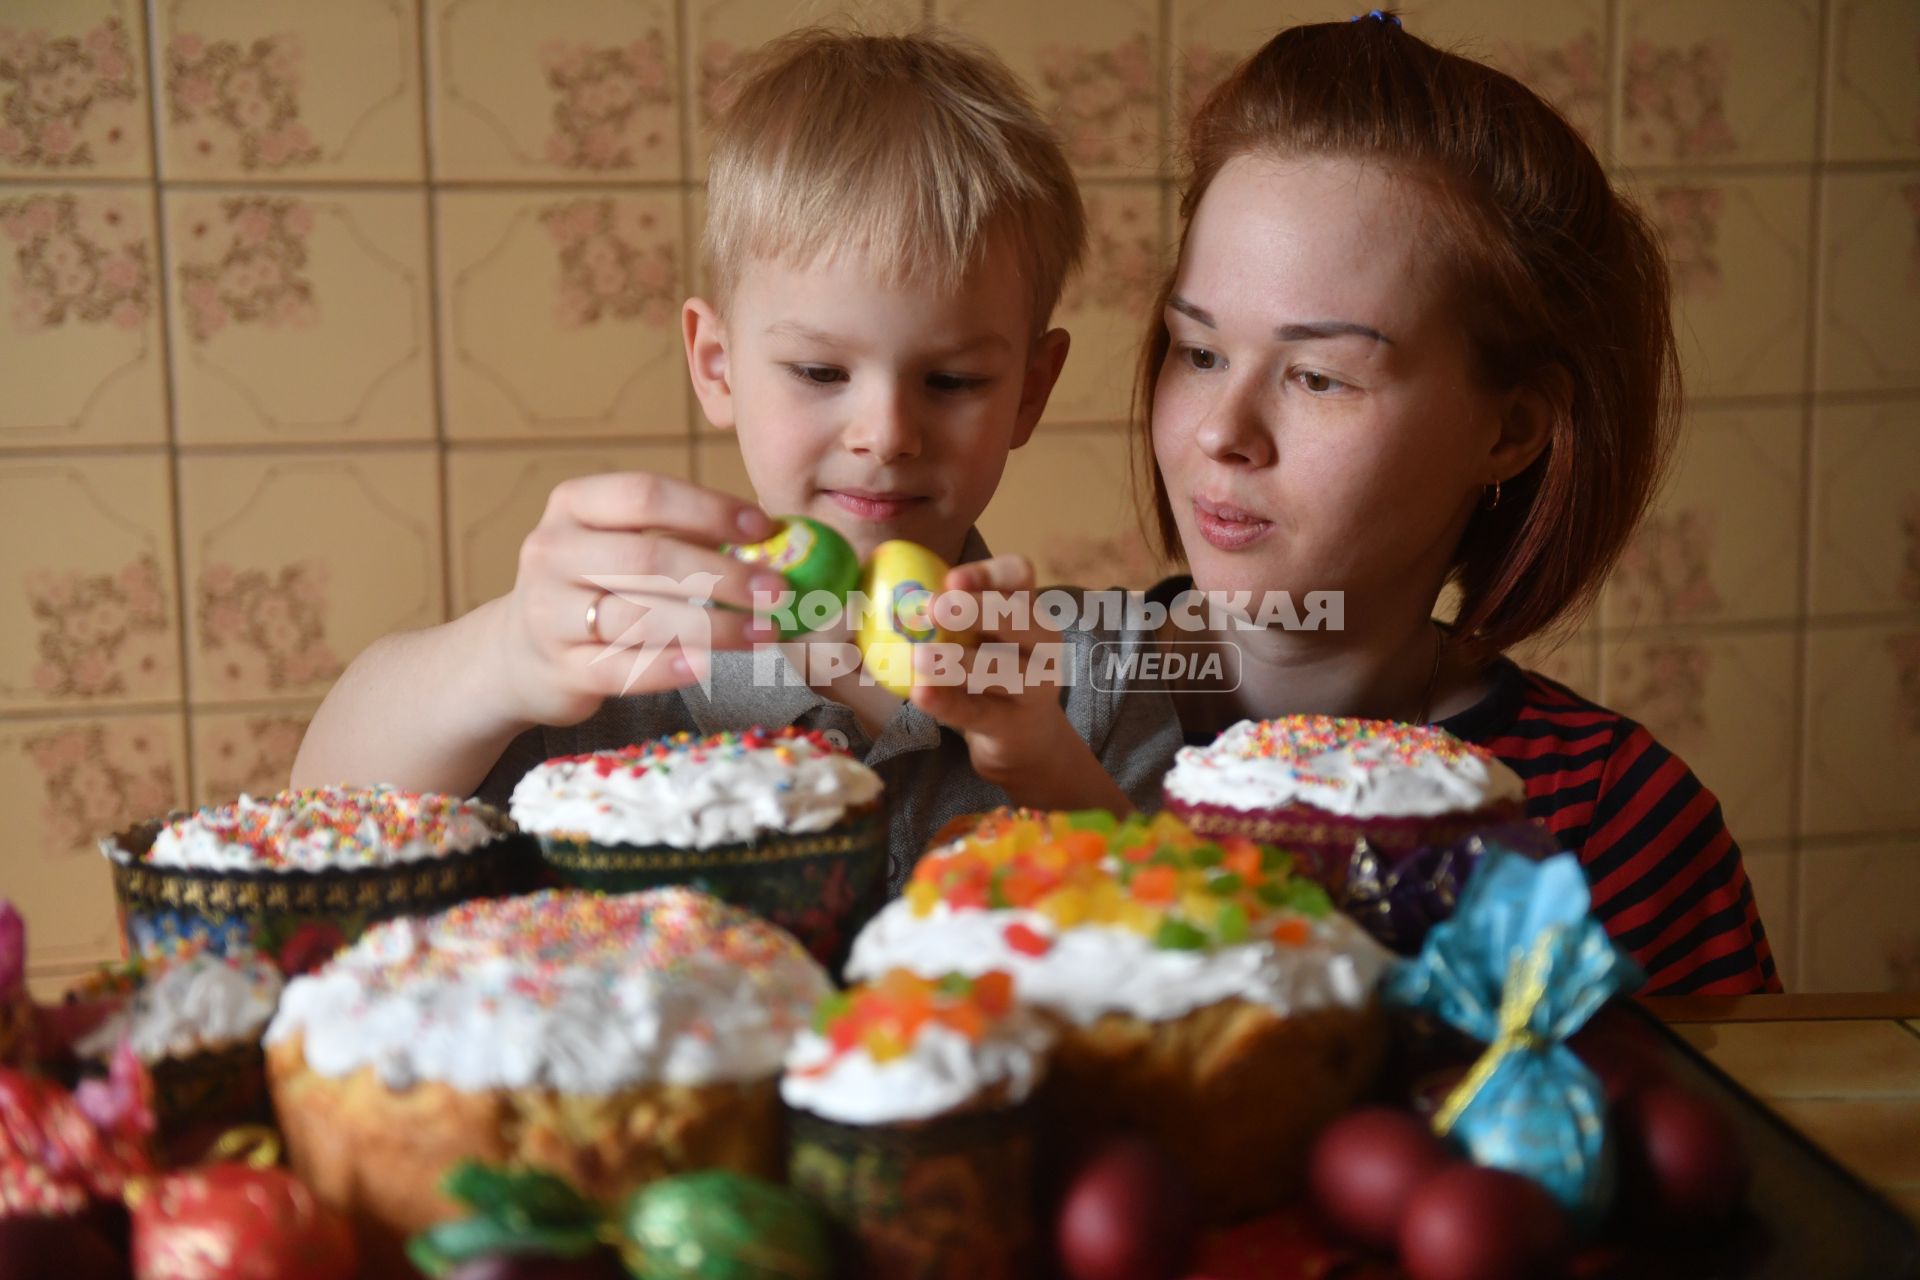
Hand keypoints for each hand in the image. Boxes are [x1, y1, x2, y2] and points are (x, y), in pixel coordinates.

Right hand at [490, 471, 786, 726]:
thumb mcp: (618, 544)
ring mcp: (550, 613)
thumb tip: (770, 541)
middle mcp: (552, 552)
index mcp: (573, 505)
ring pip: (639, 616)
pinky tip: (708, 665)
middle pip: (646, 557)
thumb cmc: (593, 587)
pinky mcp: (560, 669)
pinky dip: (669, 667)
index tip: (765, 529)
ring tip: (764, 632)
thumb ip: (679, 536)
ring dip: (713, 625)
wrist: (519, 654)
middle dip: (723, 574)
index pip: (644, 495)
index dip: (709, 509)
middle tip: (776, 590)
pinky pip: (621, 668)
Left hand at [908, 556, 1127, 812]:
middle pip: (1018, 618)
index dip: (988, 574)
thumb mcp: (974, 635)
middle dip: (976, 610)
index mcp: (1027, 608)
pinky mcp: (1015, 724)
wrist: (1025, 737)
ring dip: (960, 661)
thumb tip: (867, 584)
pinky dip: (948, 702)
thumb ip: (941, 611)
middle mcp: (1040, 642)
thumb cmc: (989, 670)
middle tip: (933, 609)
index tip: (952, 579)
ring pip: (1002, 669)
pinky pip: (979, 711)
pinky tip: (921, 693)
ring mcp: (1035, 685)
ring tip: (921, 657)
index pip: (1018, 576)